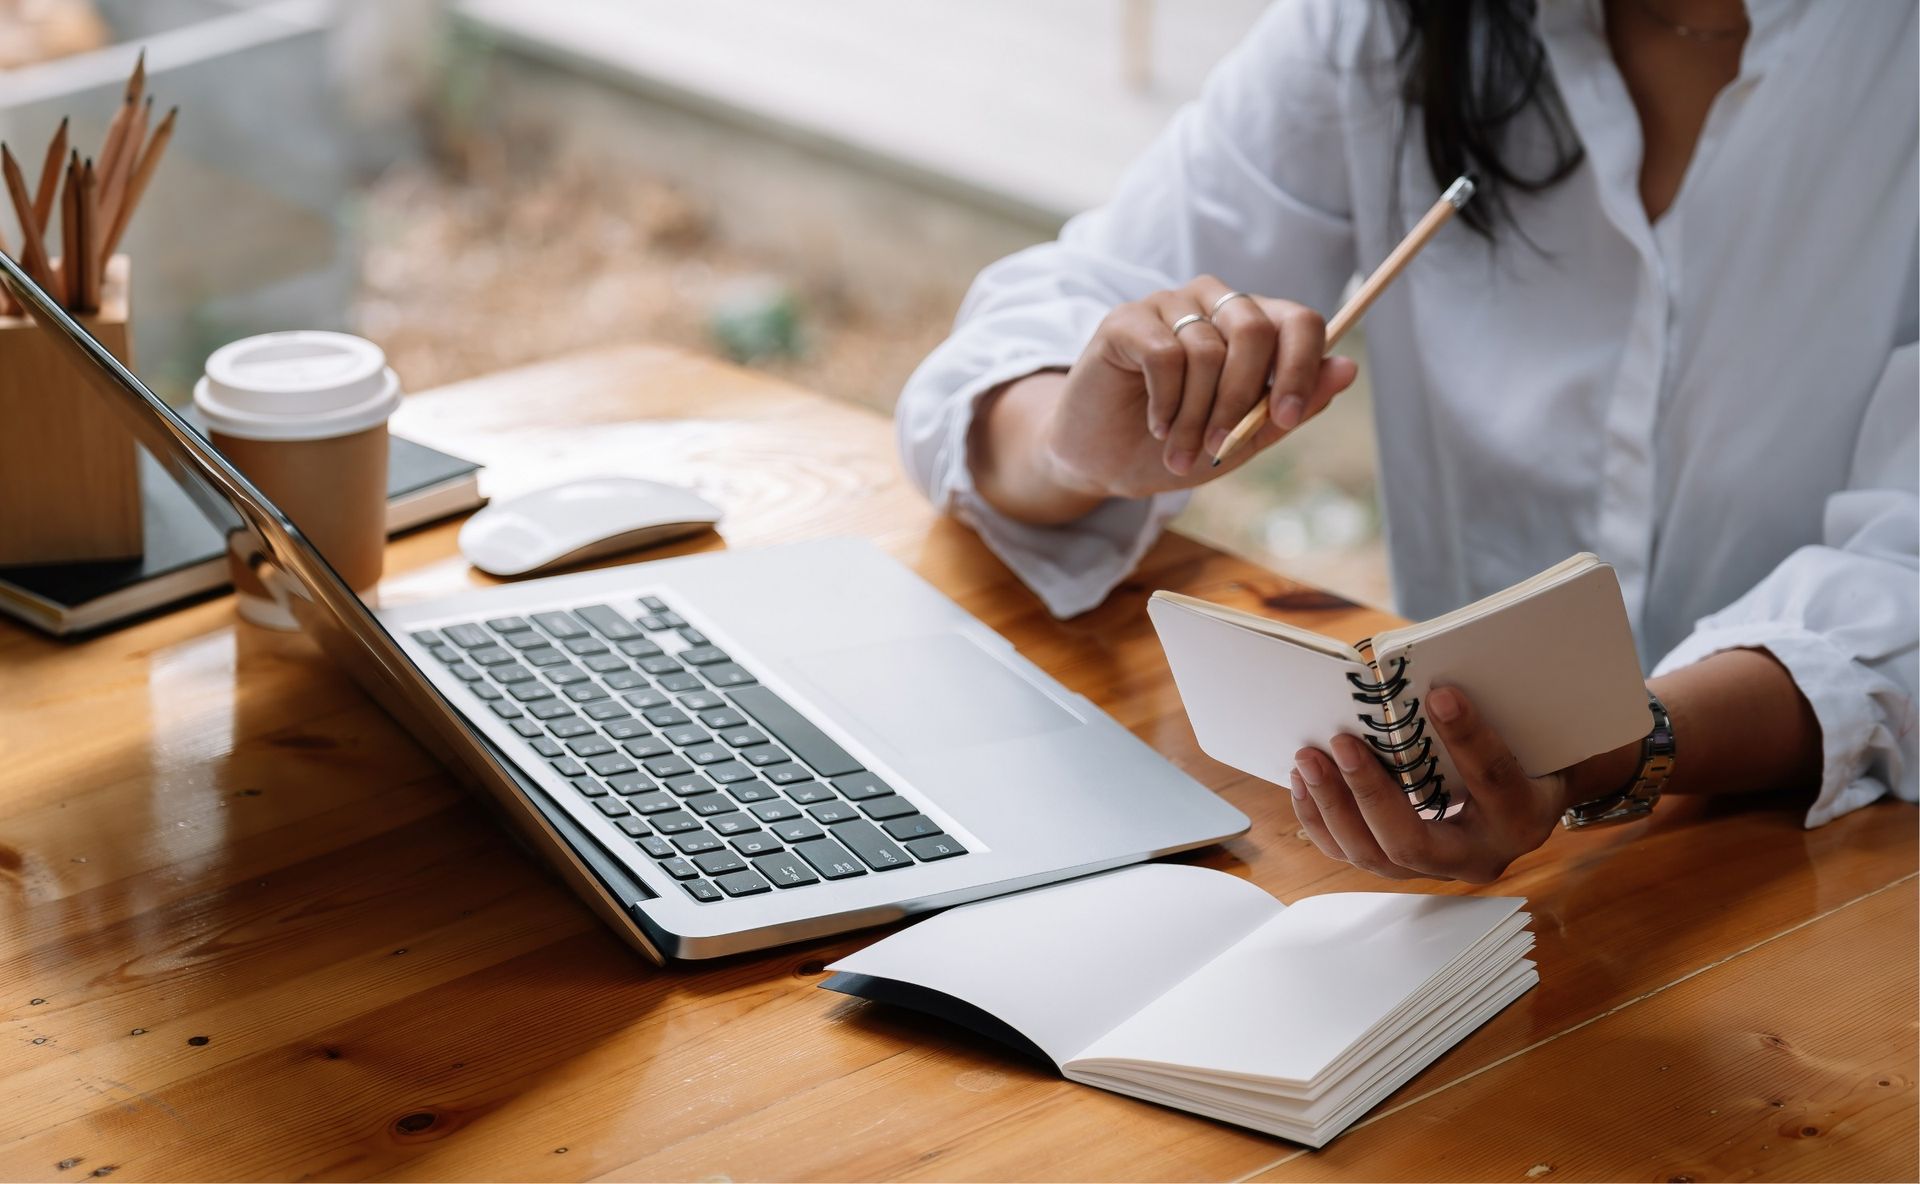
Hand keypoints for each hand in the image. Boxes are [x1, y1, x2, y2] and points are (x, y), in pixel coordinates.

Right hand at [1031, 275, 1356, 497]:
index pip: (1299, 320)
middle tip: (1219, 446)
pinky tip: (1157, 425)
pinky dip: (1166, 402)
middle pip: (1254, 330)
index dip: (1302, 368)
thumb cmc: (1176, 446)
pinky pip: (1166, 354)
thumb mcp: (1244, 438)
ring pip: (1208, 350)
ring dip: (1196, 416)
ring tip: (1179, 450)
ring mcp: (1169, 305)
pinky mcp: (1127, 319)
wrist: (1104, 462)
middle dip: (1241, 400)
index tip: (1288, 419)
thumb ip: (1292, 407)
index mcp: (1253, 326)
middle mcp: (1215, 304)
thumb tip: (1347, 369)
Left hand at [1288, 686, 1580, 882]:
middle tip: (1342, 743)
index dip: (1467, 737)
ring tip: (1309, 758)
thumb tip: (1445, 673)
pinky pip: (1351, 853)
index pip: (1494, 780)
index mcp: (1523, 817)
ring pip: (1374, 856)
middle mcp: (1479, 855)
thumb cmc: (1531, 754)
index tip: (1439, 694)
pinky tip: (1304, 781)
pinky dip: (1321, 819)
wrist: (1532, 796)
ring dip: (1334, 805)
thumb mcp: (1530, 732)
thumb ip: (1502, 709)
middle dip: (1371, 793)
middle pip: (1414, 843)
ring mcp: (1436, 867)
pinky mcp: (1401, 865)